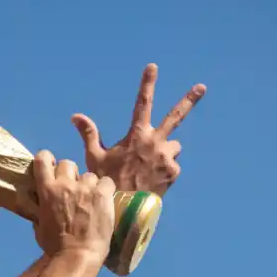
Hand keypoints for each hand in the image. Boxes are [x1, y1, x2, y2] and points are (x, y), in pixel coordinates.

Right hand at [31, 152, 115, 260]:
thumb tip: (41, 208)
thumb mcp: (39, 226)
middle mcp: (65, 184)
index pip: (43, 158)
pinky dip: (106, 190)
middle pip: (68, 163)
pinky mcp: (102, 194)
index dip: (49, 161)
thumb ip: (41, 210)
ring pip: (89, 174)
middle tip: (76, 190)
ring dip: (90, 185)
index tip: (53, 169)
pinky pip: (107, 182)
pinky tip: (106, 201)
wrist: (77, 256)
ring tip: (93, 201)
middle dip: (71, 174)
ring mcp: (85, 188)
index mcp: (46, 189)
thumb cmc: (54, 247)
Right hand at [72, 63, 204, 195]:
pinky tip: (153, 179)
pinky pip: (172, 165)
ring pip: (173, 146)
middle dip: (189, 100)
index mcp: (137, 134)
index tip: (153, 67)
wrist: (125, 209)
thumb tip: (75, 115)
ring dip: (165, 151)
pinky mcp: (174, 171)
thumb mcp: (95, 157)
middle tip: (201, 87)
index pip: (142, 103)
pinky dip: (165, 170)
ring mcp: (166, 157)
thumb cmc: (108, 181)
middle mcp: (155, 142)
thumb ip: (89, 133)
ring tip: (149, 166)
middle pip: (175, 116)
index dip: (147, 83)